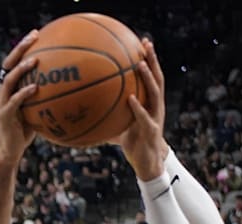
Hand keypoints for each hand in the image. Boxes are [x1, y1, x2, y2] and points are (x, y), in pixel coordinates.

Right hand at [0, 30, 39, 165]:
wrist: (10, 151)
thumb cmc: (25, 132)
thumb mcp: (36, 112)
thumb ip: (45, 99)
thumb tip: (69, 91)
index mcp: (9, 88)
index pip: (14, 61)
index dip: (23, 47)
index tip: (36, 34)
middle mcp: (3, 91)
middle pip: (9, 63)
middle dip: (20, 49)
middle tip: (34, 37)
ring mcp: (2, 102)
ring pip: (9, 80)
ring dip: (22, 69)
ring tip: (35, 61)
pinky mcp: (5, 114)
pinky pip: (15, 101)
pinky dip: (24, 93)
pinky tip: (35, 87)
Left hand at [109, 40, 166, 180]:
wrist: (146, 164)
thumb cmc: (132, 142)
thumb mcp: (119, 123)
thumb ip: (107, 112)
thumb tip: (84, 108)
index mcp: (150, 102)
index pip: (151, 76)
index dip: (148, 59)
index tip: (141, 41)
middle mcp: (155, 106)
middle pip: (157, 78)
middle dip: (153, 59)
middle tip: (146, 43)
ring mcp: (156, 117)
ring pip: (156, 93)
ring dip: (148, 78)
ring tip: (140, 64)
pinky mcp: (152, 131)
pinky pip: (144, 117)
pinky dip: (138, 107)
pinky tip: (130, 99)